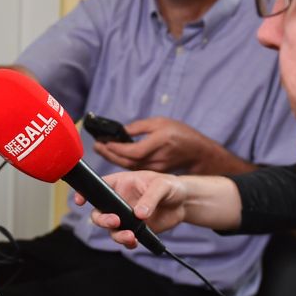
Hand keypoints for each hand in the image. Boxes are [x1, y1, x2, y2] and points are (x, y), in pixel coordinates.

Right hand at [77, 170, 188, 248]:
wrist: (184, 203)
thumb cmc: (171, 186)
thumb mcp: (162, 185)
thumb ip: (150, 198)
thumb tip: (139, 214)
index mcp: (120, 184)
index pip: (98, 187)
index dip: (85, 193)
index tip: (80, 201)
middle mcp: (118, 201)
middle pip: (99, 212)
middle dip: (102, 219)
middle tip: (115, 222)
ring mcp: (125, 217)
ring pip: (111, 229)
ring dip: (116, 235)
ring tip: (129, 236)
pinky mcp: (134, 230)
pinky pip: (125, 239)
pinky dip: (127, 243)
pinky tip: (134, 242)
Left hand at [93, 116, 214, 172]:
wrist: (198, 152)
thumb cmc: (180, 133)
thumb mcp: (160, 122)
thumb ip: (139, 127)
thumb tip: (121, 131)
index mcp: (159, 142)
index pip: (133, 151)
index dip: (116, 148)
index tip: (103, 142)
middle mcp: (156, 158)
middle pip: (127, 161)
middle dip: (109, 154)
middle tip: (97, 146)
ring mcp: (156, 168)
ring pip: (130, 166)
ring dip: (114, 158)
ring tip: (102, 149)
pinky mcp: (155, 172)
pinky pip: (135, 168)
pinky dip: (123, 162)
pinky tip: (115, 155)